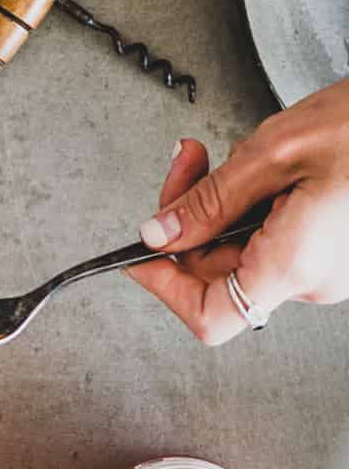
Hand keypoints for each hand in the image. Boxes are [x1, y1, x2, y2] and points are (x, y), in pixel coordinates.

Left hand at [126, 83, 348, 342]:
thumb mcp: (275, 151)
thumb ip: (209, 202)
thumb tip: (160, 234)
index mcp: (295, 265)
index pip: (209, 317)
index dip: (165, 289)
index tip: (140, 253)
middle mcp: (314, 279)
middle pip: (218, 273)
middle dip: (191, 217)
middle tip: (188, 161)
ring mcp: (328, 266)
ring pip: (245, 249)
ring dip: (225, 203)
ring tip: (234, 151)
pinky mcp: (335, 247)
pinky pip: (277, 237)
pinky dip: (257, 203)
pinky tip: (269, 165)